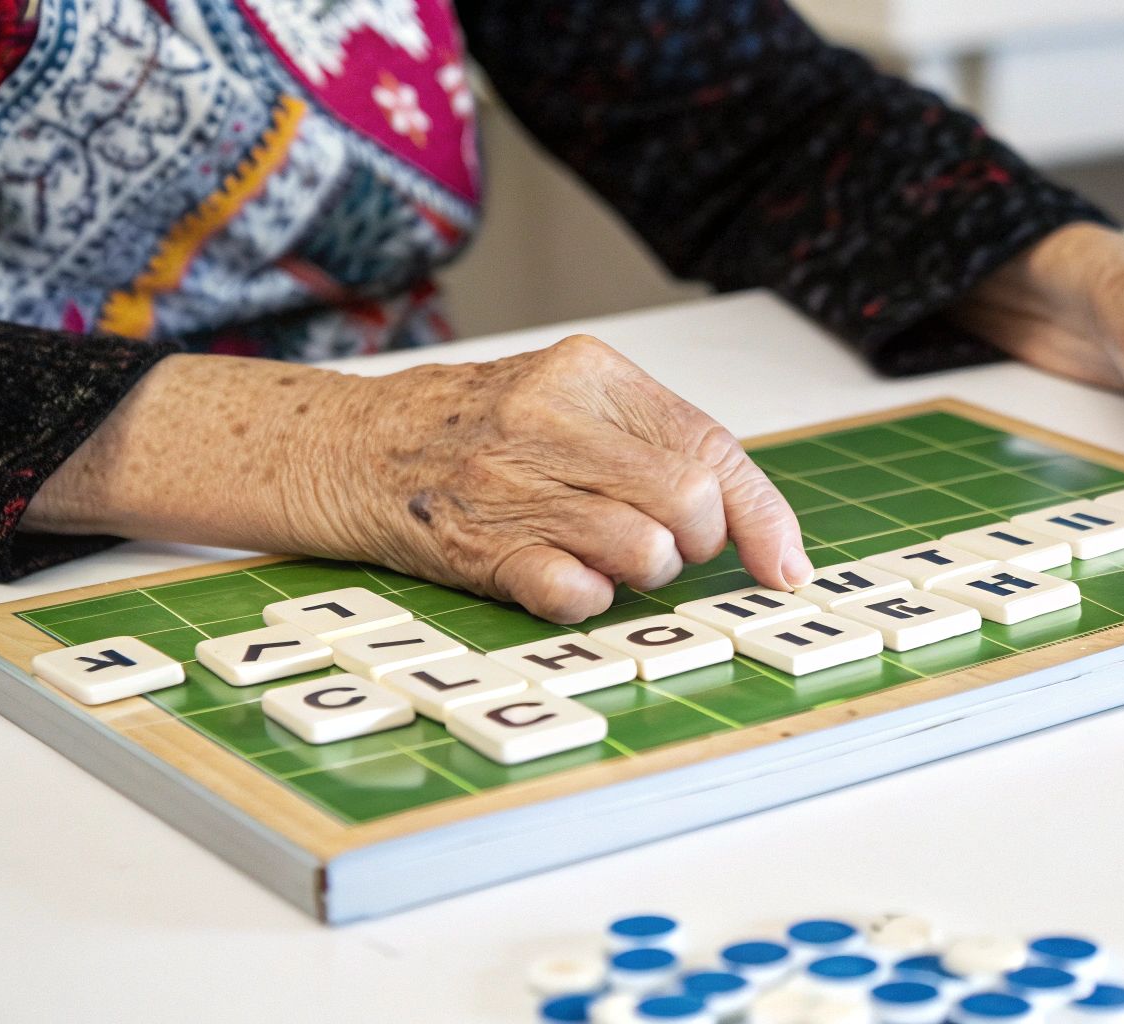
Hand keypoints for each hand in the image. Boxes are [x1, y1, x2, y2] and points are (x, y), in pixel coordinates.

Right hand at [23, 336, 810, 621]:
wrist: (338, 444)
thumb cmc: (466, 432)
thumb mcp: (561, 402)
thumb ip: (648, 441)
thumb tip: (750, 524)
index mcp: (589, 372)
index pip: (710, 446)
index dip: (762, 518)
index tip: (785, 568)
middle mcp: (550, 417)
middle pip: (688, 504)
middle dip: (691, 546)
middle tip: (657, 547)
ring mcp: (506, 481)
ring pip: (642, 551)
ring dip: (639, 576)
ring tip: (599, 558)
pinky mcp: (470, 543)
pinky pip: (572, 594)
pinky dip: (586, 602)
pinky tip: (562, 582)